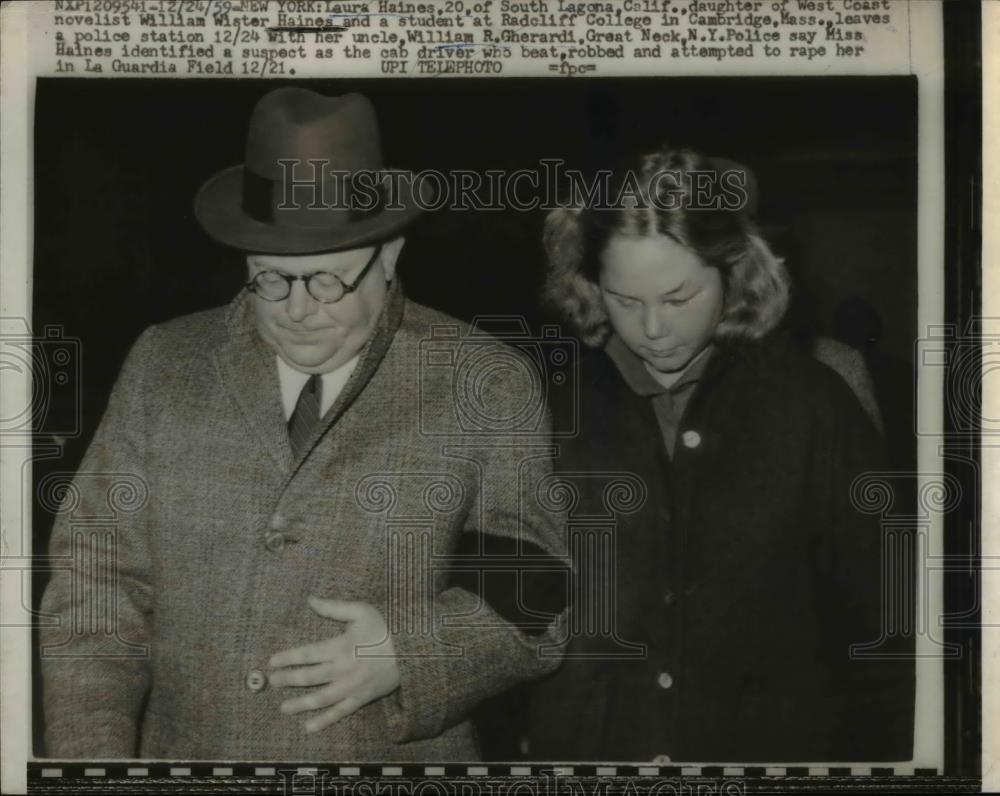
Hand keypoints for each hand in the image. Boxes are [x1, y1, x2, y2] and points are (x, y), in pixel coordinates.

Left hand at [268, 596, 399, 732]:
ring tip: (283, 707)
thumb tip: (310, 599)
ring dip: (300, 703)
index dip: (288, 658)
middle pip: (310, 676)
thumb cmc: (385, 627)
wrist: (412, 650)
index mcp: (341, 646)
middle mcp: (343, 669)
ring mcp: (352, 686)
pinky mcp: (362, 698)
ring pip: (321, 698)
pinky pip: (340, 712)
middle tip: (272, 682)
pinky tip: (309, 727)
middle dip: (288, 679)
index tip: (272, 662)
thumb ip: (334, 608)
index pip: (308, 653)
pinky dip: (324, 720)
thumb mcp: (361, 611)